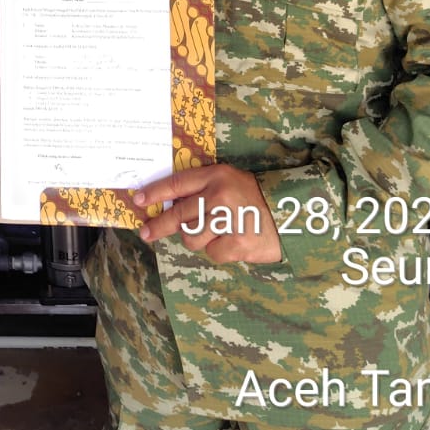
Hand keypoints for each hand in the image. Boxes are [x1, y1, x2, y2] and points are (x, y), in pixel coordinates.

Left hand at [133, 165, 282, 263]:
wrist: (292, 215)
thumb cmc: (256, 197)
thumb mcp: (230, 181)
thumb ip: (202, 188)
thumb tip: (169, 205)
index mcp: (216, 176)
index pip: (177, 184)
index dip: (155, 193)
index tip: (138, 200)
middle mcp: (219, 196)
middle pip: (178, 215)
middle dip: (158, 226)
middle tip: (146, 233)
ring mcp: (227, 221)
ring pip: (192, 237)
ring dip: (198, 238)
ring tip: (216, 232)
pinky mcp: (236, 243)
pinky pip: (211, 252)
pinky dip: (218, 250)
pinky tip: (232, 241)